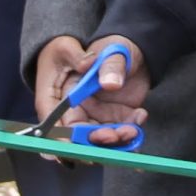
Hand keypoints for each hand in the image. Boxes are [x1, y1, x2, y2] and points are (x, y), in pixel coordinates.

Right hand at [33, 33, 141, 148]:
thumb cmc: (109, 47)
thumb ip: (100, 63)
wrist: (130, 50)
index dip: (63, 138)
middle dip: (96, 141)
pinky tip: (140, 118)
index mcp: (63, 94)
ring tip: (132, 130)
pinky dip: (130, 133)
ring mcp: (96, 116)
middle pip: (79, 137)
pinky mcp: (113, 118)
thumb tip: (108, 83)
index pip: (56, 122)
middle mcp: (78, 109)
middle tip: (114, 136)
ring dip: (115, 142)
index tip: (77, 148)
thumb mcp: (104, 50)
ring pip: (100, 139)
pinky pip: (119, 133)